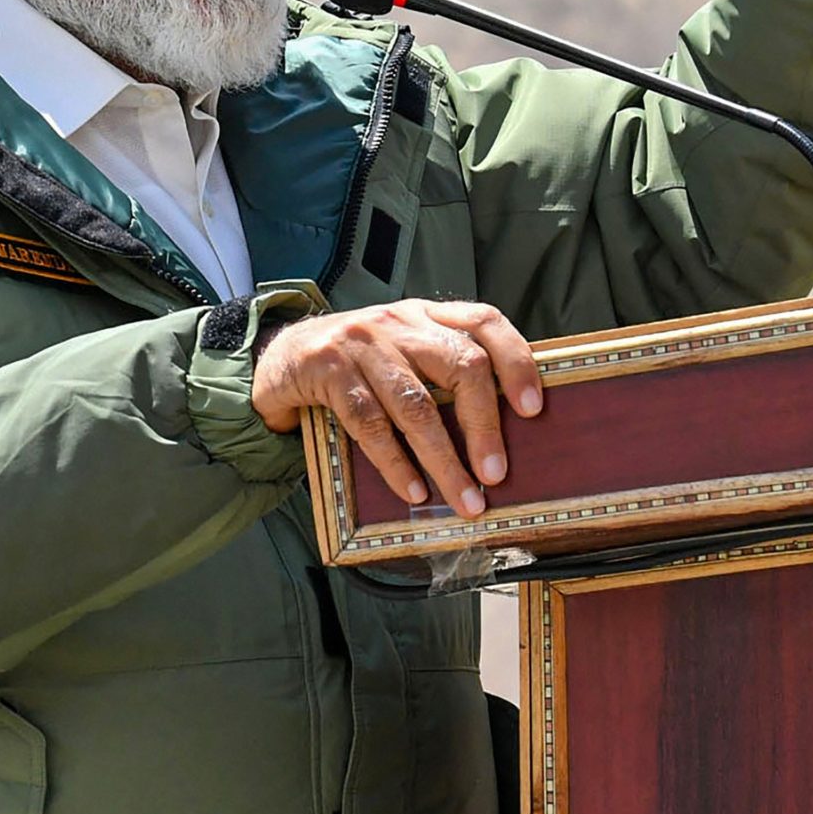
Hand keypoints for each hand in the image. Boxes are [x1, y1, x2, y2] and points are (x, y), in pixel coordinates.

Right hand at [251, 299, 541, 517]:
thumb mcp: (400, 353)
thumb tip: (496, 435)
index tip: (533, 408)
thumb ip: (440, 372)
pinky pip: (370, 423)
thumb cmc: (354, 366)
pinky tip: (413, 490)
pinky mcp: (328, 370)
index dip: (515, 361)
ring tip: (464, 498)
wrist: (278, 358)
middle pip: (460, 364)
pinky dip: (396, 463)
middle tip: (496, 474)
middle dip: (483, 425)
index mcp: (425, 315)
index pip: (484, 322)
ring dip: (444, 459)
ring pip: (416, 404)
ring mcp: (361, 343)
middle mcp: (398, 321)